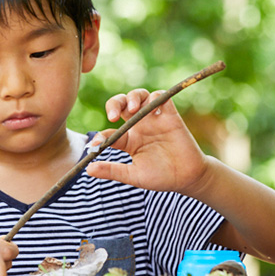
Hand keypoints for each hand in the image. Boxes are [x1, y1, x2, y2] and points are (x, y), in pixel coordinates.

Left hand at [85, 89, 211, 194]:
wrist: (187, 178)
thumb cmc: (160, 177)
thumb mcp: (133, 176)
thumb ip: (112, 170)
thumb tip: (87, 169)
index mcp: (127, 140)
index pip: (109, 132)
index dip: (100, 136)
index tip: (96, 144)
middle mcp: (139, 126)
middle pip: (122, 104)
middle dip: (114, 103)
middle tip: (113, 116)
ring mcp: (154, 120)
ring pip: (140, 96)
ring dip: (133, 97)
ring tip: (133, 109)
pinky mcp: (170, 116)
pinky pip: (162, 98)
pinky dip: (156, 97)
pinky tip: (152, 109)